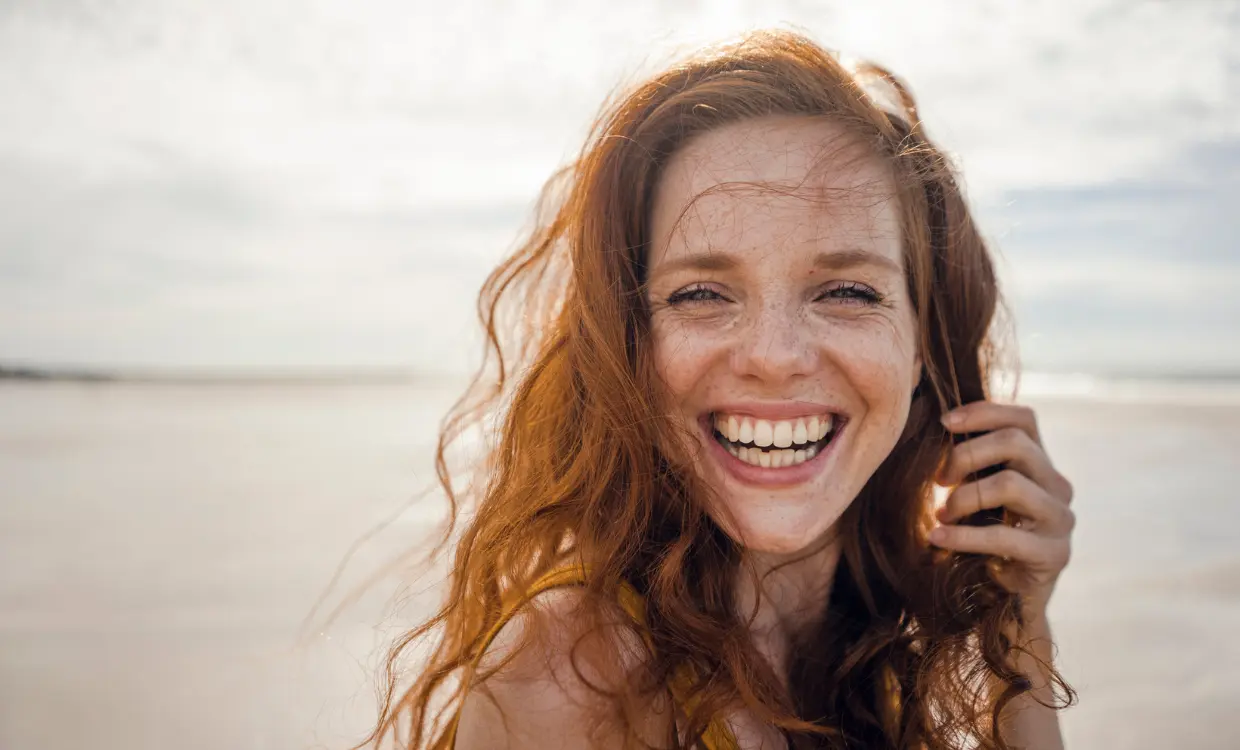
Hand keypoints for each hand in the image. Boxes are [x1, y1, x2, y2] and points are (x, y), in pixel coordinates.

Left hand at [930, 401, 1074, 623]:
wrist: (1004, 606)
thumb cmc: (980, 544)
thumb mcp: (974, 497)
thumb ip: (968, 467)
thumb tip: (933, 431)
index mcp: (1040, 466)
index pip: (1024, 418)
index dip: (984, 412)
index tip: (944, 422)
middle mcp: (1058, 486)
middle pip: (1016, 442)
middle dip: (966, 454)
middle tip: (936, 479)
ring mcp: (1061, 520)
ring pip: (1011, 483)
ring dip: (964, 497)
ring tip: (940, 515)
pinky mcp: (1055, 554)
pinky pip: (1006, 536)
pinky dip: (964, 536)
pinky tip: (937, 538)